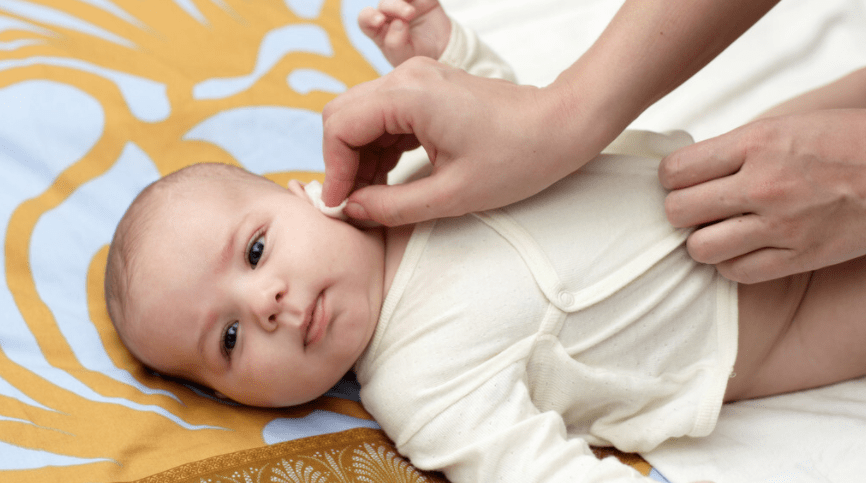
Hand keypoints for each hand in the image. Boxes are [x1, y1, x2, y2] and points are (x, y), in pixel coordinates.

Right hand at [321, 57, 608, 225]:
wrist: (560, 127)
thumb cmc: (517, 157)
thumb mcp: (452, 195)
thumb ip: (393, 207)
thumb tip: (352, 211)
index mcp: (409, 95)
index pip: (341, 126)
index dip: (333, 170)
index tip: (340, 207)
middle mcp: (406, 78)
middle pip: (344, 115)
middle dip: (342, 162)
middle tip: (352, 204)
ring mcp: (417, 80)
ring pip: (362, 116)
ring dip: (360, 157)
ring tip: (372, 198)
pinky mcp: (427, 90)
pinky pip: (385, 117)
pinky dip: (379, 148)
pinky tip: (388, 179)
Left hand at [359, 0, 450, 66]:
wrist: (443, 49)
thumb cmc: (418, 55)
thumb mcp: (404, 57)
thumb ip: (395, 44)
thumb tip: (397, 22)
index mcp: (379, 31)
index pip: (365, 20)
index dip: (368, 17)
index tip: (379, 20)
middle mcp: (388, 15)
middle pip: (383, 5)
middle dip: (392, 7)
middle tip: (407, 14)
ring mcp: (402, 4)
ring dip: (400, 3)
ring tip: (411, 13)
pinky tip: (416, 2)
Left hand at [660, 110, 865, 282]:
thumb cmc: (842, 142)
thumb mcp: (784, 126)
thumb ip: (735, 148)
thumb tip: (685, 169)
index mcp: (756, 143)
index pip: (675, 171)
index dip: (670, 179)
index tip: (680, 181)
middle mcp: (763, 184)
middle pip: (679, 211)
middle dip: (680, 211)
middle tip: (695, 208)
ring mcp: (781, 225)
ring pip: (700, 248)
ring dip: (702, 241)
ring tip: (717, 230)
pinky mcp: (799, 256)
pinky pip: (735, 272)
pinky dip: (730, 263)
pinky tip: (741, 249)